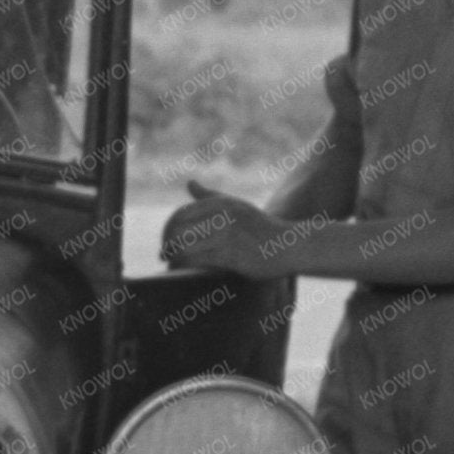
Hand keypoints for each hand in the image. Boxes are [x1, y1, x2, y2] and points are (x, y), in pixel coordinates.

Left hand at [160, 178, 280, 273]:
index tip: (165, 240)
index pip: (180, 215)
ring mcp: (228, 236)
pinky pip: (198, 260)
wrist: (290, 245)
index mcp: (221, 204)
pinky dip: (184, 266)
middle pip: (179, 230)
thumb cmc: (260, 227)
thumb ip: (210, 196)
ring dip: (173, 257)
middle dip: (167, 244)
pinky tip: (181, 270)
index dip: (167, 229)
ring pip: (185, 246)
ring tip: (170, 264)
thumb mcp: (236, 206)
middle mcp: (223, 216)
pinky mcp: (232, 255)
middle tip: (164, 254)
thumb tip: (189, 183)